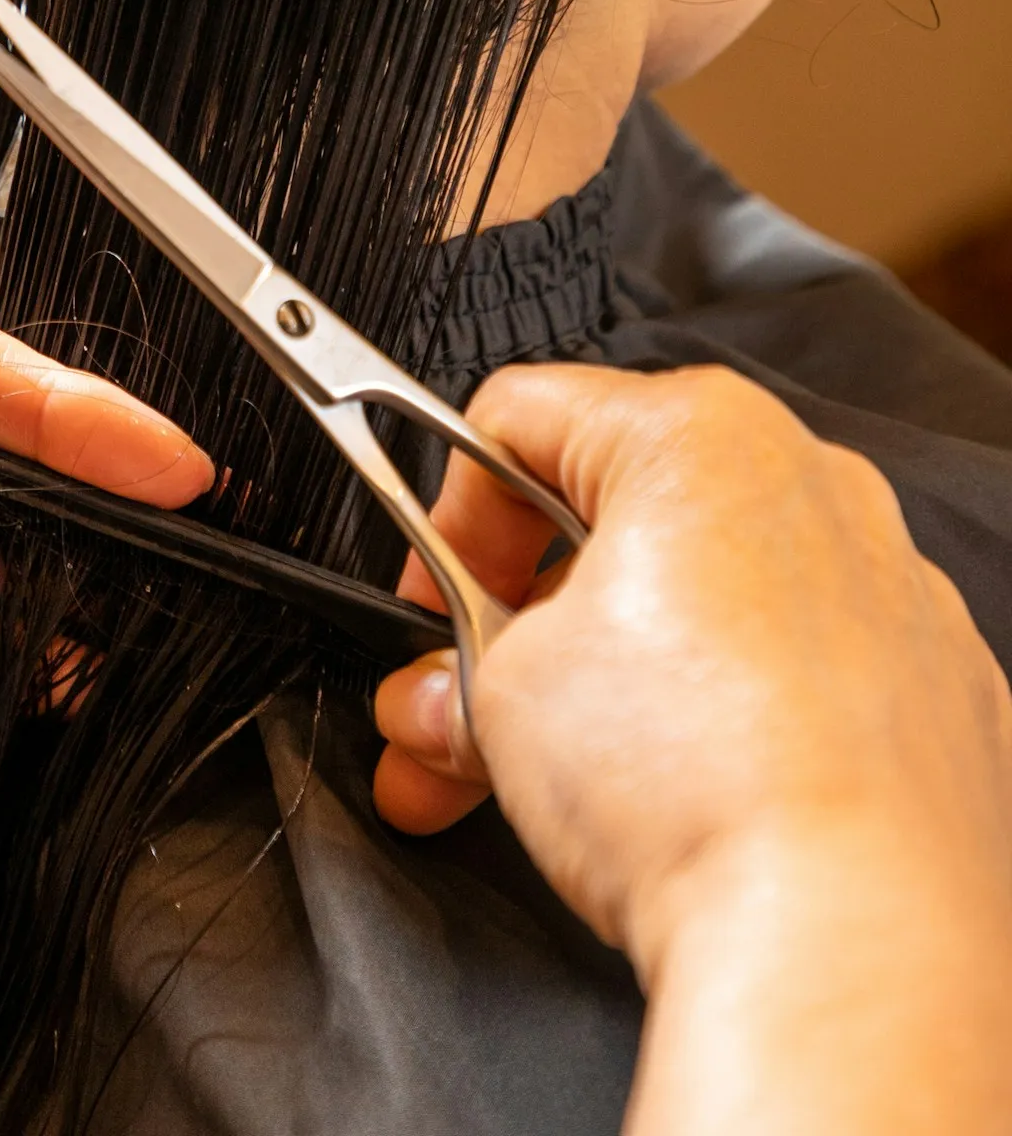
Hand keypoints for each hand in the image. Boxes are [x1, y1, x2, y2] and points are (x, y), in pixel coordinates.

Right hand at [372, 363, 1011, 1134]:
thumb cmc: (696, 785)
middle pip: (610, 526)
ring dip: (605, 688)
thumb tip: (448, 693)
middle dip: (514, 630)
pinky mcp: (935, 703)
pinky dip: (723, 730)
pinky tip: (667, 809)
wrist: (843, 941)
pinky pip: (794, 685)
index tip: (424, 598)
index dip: (444, 515)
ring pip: (701, 612)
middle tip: (456, 707)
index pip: (520, 419)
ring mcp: (889, 597)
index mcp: (701, 436)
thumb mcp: (496, 687)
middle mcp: (811, 488)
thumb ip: (460, 657)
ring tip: (528, 788)